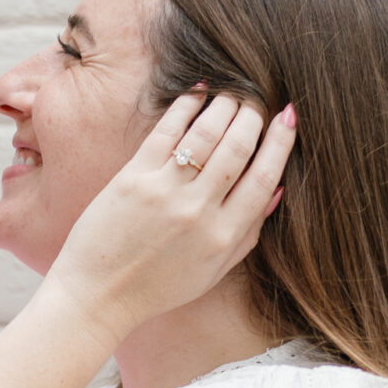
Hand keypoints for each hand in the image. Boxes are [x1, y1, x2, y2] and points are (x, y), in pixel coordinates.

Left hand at [43, 90, 295, 346]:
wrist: (99, 294)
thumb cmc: (158, 285)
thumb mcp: (213, 270)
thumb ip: (248, 232)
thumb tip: (277, 189)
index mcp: (223, 235)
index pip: (265, 177)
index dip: (281, 141)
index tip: (289, 116)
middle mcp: (198, 211)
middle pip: (238, 147)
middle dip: (253, 115)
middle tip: (256, 100)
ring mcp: (164, 191)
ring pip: (206, 132)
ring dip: (224, 104)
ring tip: (231, 93)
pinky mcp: (133, 178)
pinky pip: (167, 131)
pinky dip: (186, 106)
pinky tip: (198, 94)